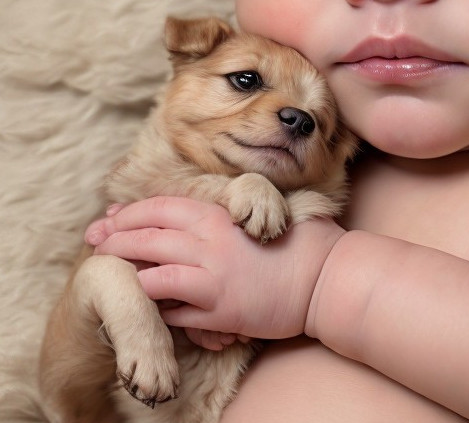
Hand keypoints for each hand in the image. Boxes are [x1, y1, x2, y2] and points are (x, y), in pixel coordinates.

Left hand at [85, 196, 344, 339]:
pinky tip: (147, 308)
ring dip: (126, 277)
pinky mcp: (219, 312)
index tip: (109, 217)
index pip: (160, 208)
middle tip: (94, 242)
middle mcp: (209, 243)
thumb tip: (192, 213)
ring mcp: (211, 279)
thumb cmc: (296, 240)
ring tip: (109, 278)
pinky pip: (174, 313)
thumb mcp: (255, 214)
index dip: (129, 213)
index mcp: (218, 215)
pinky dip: (157, 310)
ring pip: (151, 276)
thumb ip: (222, 213)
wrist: (323, 276)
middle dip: (113, 240)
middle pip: (146, 238)